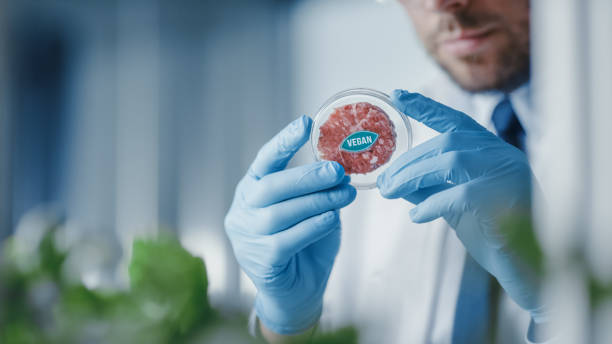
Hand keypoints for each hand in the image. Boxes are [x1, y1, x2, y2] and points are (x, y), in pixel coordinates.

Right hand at [224, 115, 356, 334]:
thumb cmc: (305, 245)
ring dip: (318, 201)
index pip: (264, 162)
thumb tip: (340, 170)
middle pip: (270, 187)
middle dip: (307, 176)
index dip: (283, 142)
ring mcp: (247, 237)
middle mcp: (243, 211)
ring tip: (345, 194)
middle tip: (337, 170)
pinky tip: (332, 217)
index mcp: (251, 191)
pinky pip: (288, 238)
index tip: (305, 123)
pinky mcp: (261, 260)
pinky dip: (313, 225)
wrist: (297, 292)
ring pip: (281, 213)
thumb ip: (318, 191)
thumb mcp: (312, 210)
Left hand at [377, 90, 546, 322]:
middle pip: (446, 143)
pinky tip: (416, 216)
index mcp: (490, 149)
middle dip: (408, 162)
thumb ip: (429, 186)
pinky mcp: (504, 198)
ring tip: (390, 192)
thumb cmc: (490, 230)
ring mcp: (506, 172)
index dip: (426, 107)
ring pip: (451, 161)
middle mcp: (501, 154)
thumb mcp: (454, 202)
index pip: (455, 120)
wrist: (526, 266)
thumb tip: (394, 179)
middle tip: (383, 182)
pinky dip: (432, 204)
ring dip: (413, 177)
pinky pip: (459, 194)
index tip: (398, 95)